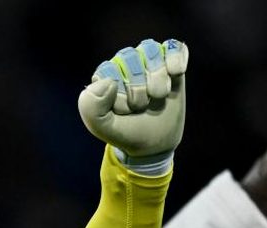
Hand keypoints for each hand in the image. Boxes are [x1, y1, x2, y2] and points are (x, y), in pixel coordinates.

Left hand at [78, 38, 188, 164]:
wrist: (154, 142)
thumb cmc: (126, 131)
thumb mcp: (102, 126)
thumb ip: (91, 107)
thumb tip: (108, 82)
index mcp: (104, 75)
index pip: (109, 71)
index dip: (121, 95)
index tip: (125, 111)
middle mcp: (124, 62)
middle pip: (130, 58)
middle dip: (139, 89)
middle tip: (142, 106)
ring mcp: (148, 59)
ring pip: (151, 51)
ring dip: (158, 79)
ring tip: (157, 96)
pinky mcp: (170, 60)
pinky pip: (173, 47)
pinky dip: (175, 60)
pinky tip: (176, 74)